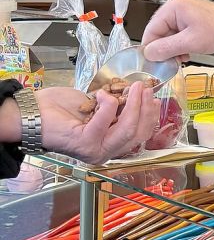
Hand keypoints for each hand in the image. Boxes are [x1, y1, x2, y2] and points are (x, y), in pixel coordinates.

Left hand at [36, 83, 160, 163]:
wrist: (33, 113)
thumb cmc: (62, 110)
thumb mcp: (98, 108)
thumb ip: (118, 110)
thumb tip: (140, 97)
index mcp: (110, 146)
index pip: (140, 135)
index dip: (151, 115)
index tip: (154, 96)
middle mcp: (104, 153)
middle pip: (138, 133)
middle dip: (145, 107)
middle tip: (144, 87)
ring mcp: (95, 150)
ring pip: (127, 128)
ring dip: (133, 104)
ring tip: (132, 86)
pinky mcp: (85, 142)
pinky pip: (107, 120)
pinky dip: (108, 103)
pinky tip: (100, 94)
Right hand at [142, 0, 213, 61]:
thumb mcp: (190, 43)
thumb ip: (166, 48)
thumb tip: (148, 54)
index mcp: (172, 8)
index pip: (151, 31)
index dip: (151, 49)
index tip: (155, 64)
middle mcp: (176, 7)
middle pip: (159, 33)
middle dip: (165, 50)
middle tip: (173, 63)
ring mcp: (184, 13)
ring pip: (169, 36)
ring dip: (173, 49)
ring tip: (183, 58)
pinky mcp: (192, 20)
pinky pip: (179, 34)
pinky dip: (181, 45)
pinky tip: (188, 53)